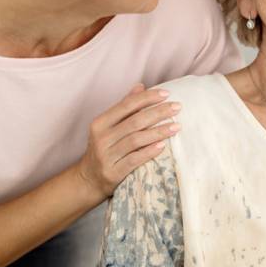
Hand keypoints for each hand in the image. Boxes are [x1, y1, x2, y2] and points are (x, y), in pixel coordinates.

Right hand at [76, 83, 180, 198]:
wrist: (88, 180)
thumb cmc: (104, 149)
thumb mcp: (109, 127)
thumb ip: (124, 107)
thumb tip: (141, 86)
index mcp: (100, 123)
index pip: (126, 105)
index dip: (147, 98)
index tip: (167, 94)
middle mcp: (101, 138)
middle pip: (134, 121)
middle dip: (158, 112)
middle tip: (177, 107)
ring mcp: (106, 156)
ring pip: (136, 140)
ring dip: (159, 132)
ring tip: (176, 126)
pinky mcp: (112, 172)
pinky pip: (134, 160)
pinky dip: (149, 152)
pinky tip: (163, 146)